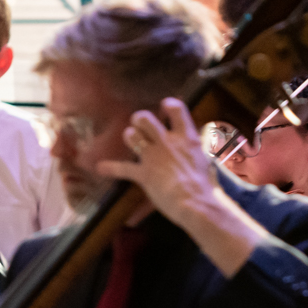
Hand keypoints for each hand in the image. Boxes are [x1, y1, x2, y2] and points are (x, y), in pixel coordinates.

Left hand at [97, 98, 221, 231]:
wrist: (197, 203)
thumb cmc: (207, 185)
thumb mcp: (205, 160)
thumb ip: (196, 150)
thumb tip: (197, 146)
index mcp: (186, 138)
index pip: (176, 109)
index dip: (169, 104)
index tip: (165, 106)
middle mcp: (167, 142)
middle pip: (145, 118)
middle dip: (140, 119)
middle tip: (141, 126)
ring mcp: (153, 156)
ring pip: (131, 135)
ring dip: (130, 136)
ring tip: (131, 140)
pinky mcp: (144, 174)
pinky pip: (121, 168)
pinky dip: (110, 168)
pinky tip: (100, 168)